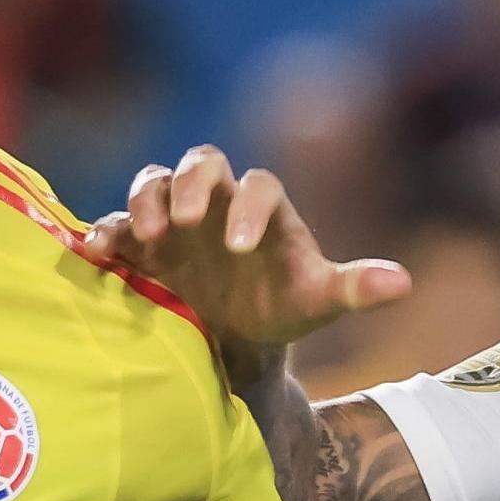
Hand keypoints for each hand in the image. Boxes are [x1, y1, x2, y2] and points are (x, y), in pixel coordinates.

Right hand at [81, 145, 412, 353]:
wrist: (236, 338)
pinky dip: (105, 231)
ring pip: (155, 179)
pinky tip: (95, 252)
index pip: (260, 186)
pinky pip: (117, 222)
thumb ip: (355, 288)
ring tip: (143, 236)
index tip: (240, 250)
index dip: (249, 209)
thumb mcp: (319, 302)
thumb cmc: (282, 309)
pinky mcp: (140, 242)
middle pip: (201, 162)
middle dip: (191, 183)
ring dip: (145, 200)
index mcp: (264, 209)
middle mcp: (217, 201)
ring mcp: (175, 217)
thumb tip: (404, 283)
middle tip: (184, 221)